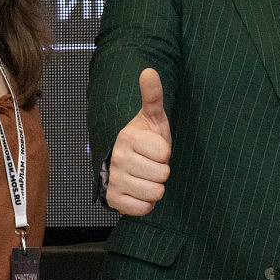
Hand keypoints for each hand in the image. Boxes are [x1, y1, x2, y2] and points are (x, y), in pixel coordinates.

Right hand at [106, 68, 171, 215]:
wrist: (128, 162)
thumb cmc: (145, 138)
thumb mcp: (153, 116)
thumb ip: (153, 95)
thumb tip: (149, 71)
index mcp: (127, 138)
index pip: (164, 154)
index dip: (165, 153)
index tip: (155, 148)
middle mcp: (117, 159)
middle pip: (162, 175)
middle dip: (162, 171)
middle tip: (152, 164)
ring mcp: (114, 180)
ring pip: (154, 193)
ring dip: (156, 187)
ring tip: (147, 176)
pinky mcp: (113, 200)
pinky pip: (143, 209)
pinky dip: (146, 203)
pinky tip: (140, 190)